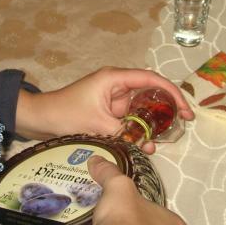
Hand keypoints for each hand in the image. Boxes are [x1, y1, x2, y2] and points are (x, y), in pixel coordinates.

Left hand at [15, 67, 193, 153]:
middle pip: (151, 91)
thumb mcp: (96, 124)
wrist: (40, 119)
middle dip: (168, 106)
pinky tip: (148, 142)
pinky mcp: (109, 111)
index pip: (151, 79)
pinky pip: (131, 117)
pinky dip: (140, 128)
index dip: (172, 92)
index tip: (185, 109)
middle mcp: (117, 84)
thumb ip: (124, 133)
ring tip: (168, 136)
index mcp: (114, 78)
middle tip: (184, 123)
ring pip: (142, 107)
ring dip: (154, 121)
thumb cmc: (64, 114)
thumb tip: (149, 146)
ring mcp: (113, 98)